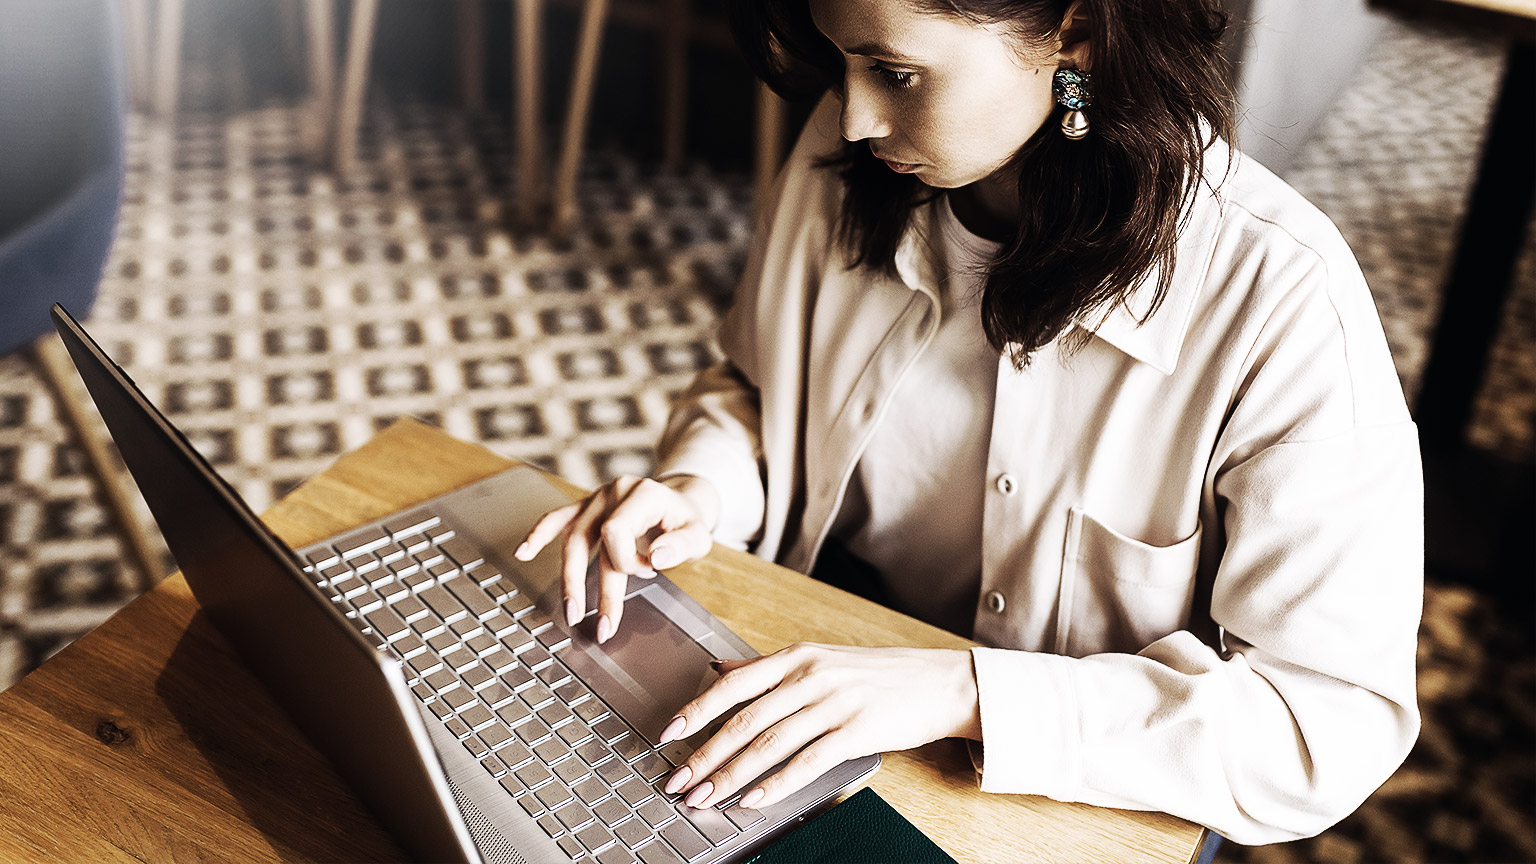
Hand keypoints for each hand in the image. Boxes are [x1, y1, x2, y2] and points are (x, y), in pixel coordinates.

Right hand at [515, 474, 718, 642]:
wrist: (679, 502)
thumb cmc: (686, 521)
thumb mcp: (698, 533)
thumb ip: (681, 545)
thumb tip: (658, 558)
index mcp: (641, 493)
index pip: (616, 532)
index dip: (629, 561)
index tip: (650, 572)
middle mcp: (614, 492)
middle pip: (591, 540)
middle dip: (595, 586)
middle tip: (601, 626)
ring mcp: (597, 498)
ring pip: (572, 537)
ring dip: (569, 577)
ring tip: (571, 611)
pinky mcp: (586, 508)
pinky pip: (558, 519)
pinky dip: (539, 535)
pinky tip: (524, 551)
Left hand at [657, 643, 980, 810]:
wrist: (939, 682)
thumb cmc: (879, 675)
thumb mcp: (820, 659)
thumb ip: (768, 667)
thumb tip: (719, 667)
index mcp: (796, 656)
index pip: (734, 684)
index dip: (697, 709)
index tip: (668, 733)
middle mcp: (811, 676)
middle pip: (745, 719)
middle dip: (705, 754)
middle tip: (678, 782)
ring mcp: (834, 703)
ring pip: (770, 743)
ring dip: (732, 774)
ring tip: (706, 797)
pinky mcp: (857, 730)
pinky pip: (807, 761)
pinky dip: (776, 783)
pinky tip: (754, 799)